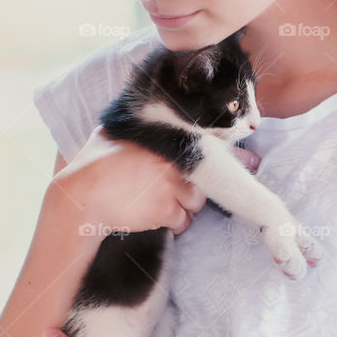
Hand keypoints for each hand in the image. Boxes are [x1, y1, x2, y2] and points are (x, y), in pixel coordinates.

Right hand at [52, 126, 258, 236]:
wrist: (81, 196)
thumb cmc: (94, 162)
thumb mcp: (115, 132)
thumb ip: (140, 128)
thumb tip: (145, 112)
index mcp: (165, 137)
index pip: (213, 142)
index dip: (235, 155)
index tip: (254, 160)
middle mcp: (174, 158)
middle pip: (205, 179)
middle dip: (191, 187)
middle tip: (165, 188)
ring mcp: (173, 184)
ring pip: (196, 203)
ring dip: (181, 207)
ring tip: (150, 200)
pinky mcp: (167, 210)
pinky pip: (182, 222)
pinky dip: (169, 223)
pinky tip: (146, 213)